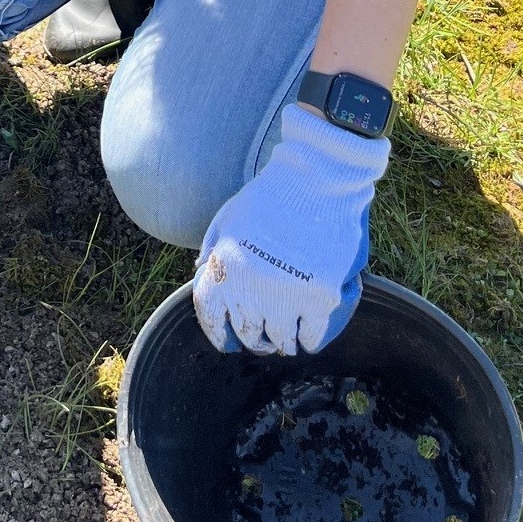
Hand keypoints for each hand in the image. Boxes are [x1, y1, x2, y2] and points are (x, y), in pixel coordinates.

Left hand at [193, 102, 389, 354]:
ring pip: (282, 341)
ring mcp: (288, 296)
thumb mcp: (227, 218)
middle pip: (249, 335)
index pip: (212, 319)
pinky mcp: (321, 298)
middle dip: (257, 340)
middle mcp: (251, 288)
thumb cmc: (270, 196)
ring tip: (289, 337)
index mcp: (224, 268)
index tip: (230, 343)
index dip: (220, 336)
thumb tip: (201, 274)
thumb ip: (213, 250)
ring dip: (284, 342)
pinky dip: (310, 340)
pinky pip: (313, 337)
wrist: (316, 178)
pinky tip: (310, 333)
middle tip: (265, 337)